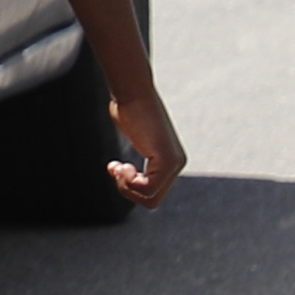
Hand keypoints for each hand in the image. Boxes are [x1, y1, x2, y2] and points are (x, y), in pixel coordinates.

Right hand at [107, 85, 183, 208]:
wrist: (133, 93)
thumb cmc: (130, 109)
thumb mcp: (136, 137)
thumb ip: (140, 153)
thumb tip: (130, 163)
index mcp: (172, 161)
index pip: (152, 193)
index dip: (130, 188)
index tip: (117, 167)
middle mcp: (178, 164)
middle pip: (152, 201)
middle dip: (128, 191)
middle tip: (117, 169)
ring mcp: (175, 163)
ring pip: (150, 199)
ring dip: (127, 187)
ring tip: (119, 167)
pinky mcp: (168, 160)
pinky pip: (148, 188)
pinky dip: (129, 183)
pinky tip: (120, 166)